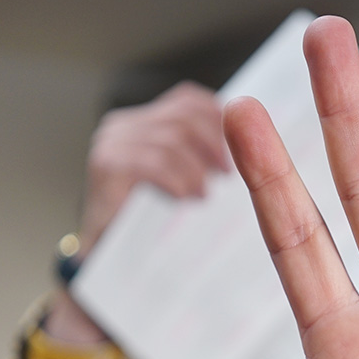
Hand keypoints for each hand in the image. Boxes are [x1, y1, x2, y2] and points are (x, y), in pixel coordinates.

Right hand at [79, 80, 229, 254]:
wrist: (107, 258)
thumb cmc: (149, 223)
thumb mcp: (181, 182)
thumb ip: (203, 159)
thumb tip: (252, 148)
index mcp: (144, 122)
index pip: (188, 100)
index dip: (219, 119)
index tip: (236, 151)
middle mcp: (123, 125)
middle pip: (183, 117)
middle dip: (214, 145)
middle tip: (227, 176)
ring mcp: (111, 143)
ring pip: (171, 140)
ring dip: (196, 170)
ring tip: (204, 196)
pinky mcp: (106, 167)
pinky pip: (154, 163)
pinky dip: (176, 180)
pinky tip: (185, 198)